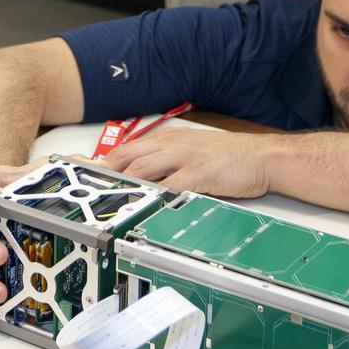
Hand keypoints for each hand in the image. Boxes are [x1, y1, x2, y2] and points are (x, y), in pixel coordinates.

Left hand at [103, 129, 270, 198]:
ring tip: (104, 205)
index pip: (127, 150)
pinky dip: (152, 198)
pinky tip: (141, 209)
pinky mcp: (198, 174)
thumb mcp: (194, 151)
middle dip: (104, 177)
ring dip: (121, 187)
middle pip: (126, 157)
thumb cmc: (231, 157)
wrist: (261, 156)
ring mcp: (185, 158)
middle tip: (86, 197)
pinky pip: (169, 186)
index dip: (104, 166)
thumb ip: (169, 161)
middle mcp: (173, 145)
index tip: (88, 181)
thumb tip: (145, 180)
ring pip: (142, 170)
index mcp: (170, 139)